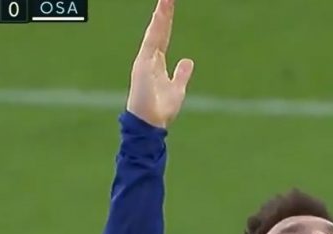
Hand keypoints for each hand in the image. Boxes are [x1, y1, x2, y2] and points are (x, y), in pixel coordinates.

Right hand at [127, 0, 193, 128]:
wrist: (150, 123)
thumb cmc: (161, 110)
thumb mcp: (177, 89)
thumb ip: (181, 74)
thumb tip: (188, 61)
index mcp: (156, 62)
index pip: (163, 36)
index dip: (167, 21)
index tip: (170, 5)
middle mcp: (149, 58)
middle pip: (158, 30)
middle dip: (163, 13)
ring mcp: (145, 60)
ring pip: (155, 32)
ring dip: (161, 15)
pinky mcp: (143, 64)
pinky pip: (152, 41)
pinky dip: (157, 27)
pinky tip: (161, 13)